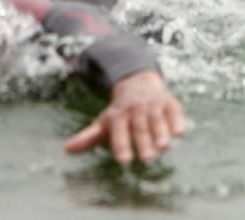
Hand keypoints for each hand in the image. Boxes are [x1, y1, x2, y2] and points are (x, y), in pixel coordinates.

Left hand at [63, 70, 184, 164]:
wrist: (138, 82)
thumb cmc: (120, 112)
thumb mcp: (104, 122)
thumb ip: (88, 137)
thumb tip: (66, 150)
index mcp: (118, 115)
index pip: (118, 132)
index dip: (121, 146)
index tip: (124, 161)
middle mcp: (135, 109)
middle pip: (139, 128)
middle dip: (143, 143)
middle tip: (147, 159)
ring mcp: (153, 105)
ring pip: (157, 121)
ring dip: (160, 133)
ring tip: (163, 147)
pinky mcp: (170, 104)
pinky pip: (174, 113)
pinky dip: (176, 122)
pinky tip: (179, 132)